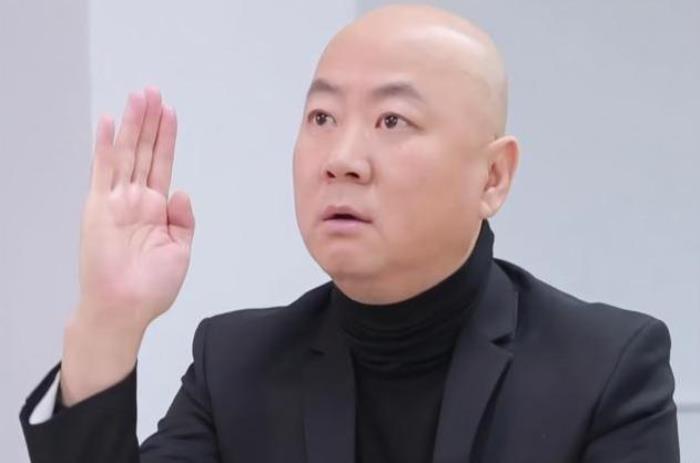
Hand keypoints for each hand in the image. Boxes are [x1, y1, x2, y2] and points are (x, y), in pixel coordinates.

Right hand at [60, 87, 194, 405]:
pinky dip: (105, 146)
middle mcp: (136, 200)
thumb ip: (183, 220)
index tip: (170, 113)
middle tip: (153, 92)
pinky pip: (103, 170)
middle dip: (150, 122)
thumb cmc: (149, 288)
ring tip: (139, 96)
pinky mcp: (98, 207)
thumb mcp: (180, 251)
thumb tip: (182, 193)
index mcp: (157, 210)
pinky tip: (109, 122)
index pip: (162, 164)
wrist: (124, 308)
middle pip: (145, 152)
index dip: (167, 138)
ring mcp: (116, 201)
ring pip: (127, 153)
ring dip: (133, 125)